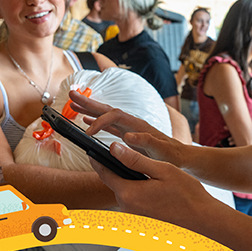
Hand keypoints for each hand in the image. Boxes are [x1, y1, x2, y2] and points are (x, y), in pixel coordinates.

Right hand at [68, 89, 187, 165]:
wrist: (181, 157)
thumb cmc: (171, 155)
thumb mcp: (160, 150)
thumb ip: (146, 142)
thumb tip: (128, 135)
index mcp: (138, 125)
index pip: (114, 116)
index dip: (99, 121)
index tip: (88, 132)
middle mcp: (132, 123)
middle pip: (107, 109)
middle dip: (89, 102)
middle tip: (71, 93)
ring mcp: (129, 128)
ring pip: (105, 115)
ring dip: (89, 109)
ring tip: (73, 103)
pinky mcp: (127, 135)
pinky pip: (108, 126)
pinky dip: (96, 121)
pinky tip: (86, 121)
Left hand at [90, 141, 219, 229]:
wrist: (202, 220)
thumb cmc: (186, 195)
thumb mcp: (161, 169)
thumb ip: (135, 159)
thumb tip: (113, 148)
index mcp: (129, 194)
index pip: (104, 173)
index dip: (97, 159)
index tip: (91, 149)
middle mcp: (127, 209)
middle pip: (114, 183)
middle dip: (116, 170)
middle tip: (124, 156)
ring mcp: (133, 218)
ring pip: (124, 193)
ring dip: (129, 182)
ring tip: (145, 172)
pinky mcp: (141, 222)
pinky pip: (133, 203)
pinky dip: (138, 193)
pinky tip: (152, 188)